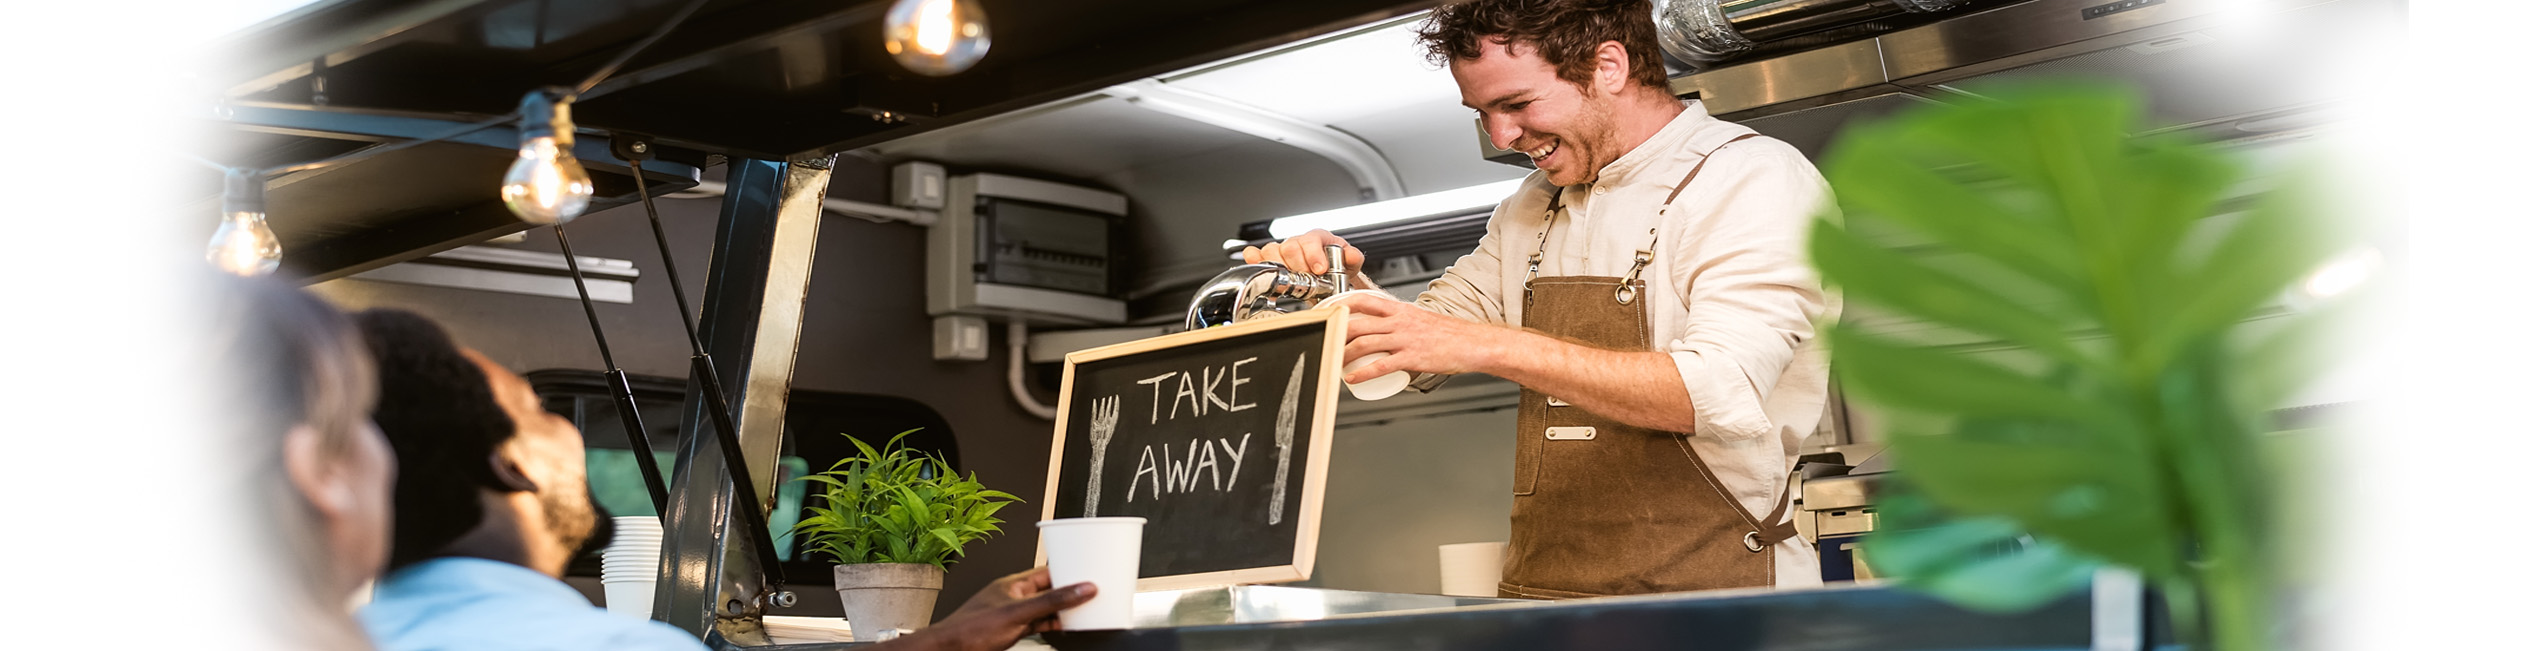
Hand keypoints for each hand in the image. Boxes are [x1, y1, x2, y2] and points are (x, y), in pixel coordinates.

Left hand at [876, 567, 1095, 650]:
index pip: (1048, 572)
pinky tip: (1064, 627)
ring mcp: (1014, 613)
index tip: (1090, 575)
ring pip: (1046, 608)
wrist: (950, 649)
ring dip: (1063, 610)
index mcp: (1014, 583)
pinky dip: (1053, 624)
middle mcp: (1014, 595)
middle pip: (1050, 590)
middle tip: (1092, 593)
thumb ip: (1051, 602)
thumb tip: (1081, 589)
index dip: (1070, 571)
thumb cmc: (970, 628)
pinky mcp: (1012, 629)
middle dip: (1070, 592)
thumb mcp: (1018, 613)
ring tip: (1084, 611)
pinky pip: (1039, 623)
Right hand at [1241, 229, 1363, 277]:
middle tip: (1306, 280)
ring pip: (1271, 251)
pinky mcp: (1270, 260)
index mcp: (1317, 238)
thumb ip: (1353, 257)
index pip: (1311, 240)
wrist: (1328, 274)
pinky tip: (1255, 262)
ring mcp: (1282, 250)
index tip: (1319, 269)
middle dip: (1297, 266)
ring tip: (1289, 280)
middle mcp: (1298, 242)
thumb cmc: (1336, 264)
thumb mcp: (1350, 261)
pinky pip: (1256, 254)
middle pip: (1289, 247)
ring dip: (1279, 267)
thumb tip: (1351, 255)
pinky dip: (1253, 258)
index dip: (1313, 255)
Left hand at [1330, 295, 1512, 382]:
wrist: (1472, 344)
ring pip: (1365, 344)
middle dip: (1336, 332)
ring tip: (1336, 361)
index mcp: (1400, 309)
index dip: (1341, 304)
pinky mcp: (1412, 358)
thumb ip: (1399, 321)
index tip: (1326, 311)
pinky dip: (1362, 373)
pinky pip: (1381, 366)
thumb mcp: (1418, 318)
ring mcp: (1405, 339)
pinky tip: (1352, 378)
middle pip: (1358, 323)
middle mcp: (1400, 321)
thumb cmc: (1447, 334)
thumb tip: (1381, 328)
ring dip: (1344, 354)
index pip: (1364, 300)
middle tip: (1325, 340)